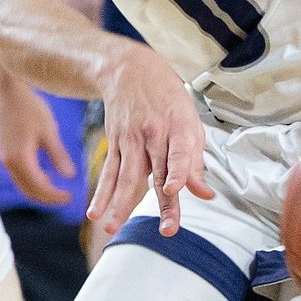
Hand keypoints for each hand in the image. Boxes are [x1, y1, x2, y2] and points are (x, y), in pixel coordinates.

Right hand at [0, 63, 76, 206]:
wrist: (8, 91)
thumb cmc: (30, 107)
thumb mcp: (48, 130)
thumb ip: (58, 155)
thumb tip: (70, 176)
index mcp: (20, 159)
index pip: (40, 188)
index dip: (56, 196)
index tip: (71, 198)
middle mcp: (9, 163)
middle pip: (28, 191)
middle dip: (47, 198)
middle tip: (66, 198)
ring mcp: (4, 158)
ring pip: (22, 185)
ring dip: (39, 191)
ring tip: (57, 190)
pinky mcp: (4, 152)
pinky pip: (18, 175)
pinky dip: (31, 181)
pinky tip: (45, 176)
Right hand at [90, 44, 210, 236]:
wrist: (129, 70)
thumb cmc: (167, 98)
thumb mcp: (190, 122)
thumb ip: (195, 162)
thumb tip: (205, 194)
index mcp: (179, 127)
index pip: (180, 152)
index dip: (179, 171)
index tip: (175, 189)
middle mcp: (154, 134)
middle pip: (157, 173)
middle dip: (163, 203)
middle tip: (167, 230)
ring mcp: (131, 139)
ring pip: (126, 176)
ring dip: (119, 204)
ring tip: (113, 227)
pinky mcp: (115, 143)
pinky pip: (109, 172)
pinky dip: (102, 194)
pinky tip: (95, 213)